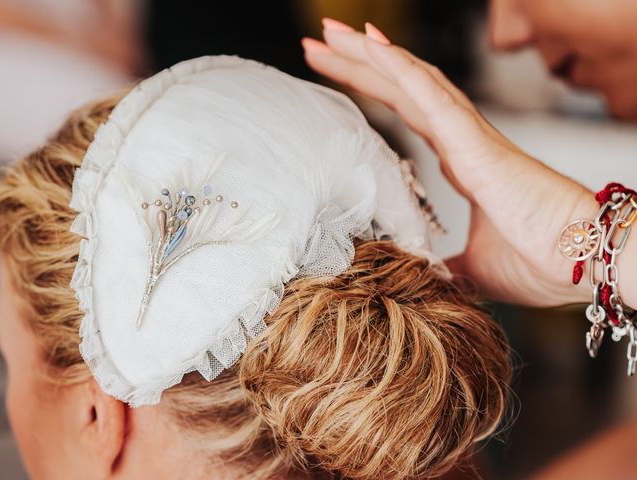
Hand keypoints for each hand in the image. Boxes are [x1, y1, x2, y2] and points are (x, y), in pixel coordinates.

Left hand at [301, 19, 599, 306]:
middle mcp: (463, 141)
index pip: (407, 116)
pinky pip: (434, 98)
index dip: (373, 93)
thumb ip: (448, 265)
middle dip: (358, 65)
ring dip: (372, 56)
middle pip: (402, 91)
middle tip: (320, 42)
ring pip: (413, 83)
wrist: (586, 262)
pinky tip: (374, 48)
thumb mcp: (475, 268)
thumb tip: (425, 274)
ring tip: (334, 32)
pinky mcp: (478, 145)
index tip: (336, 78)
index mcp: (462, 163)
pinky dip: (403, 71)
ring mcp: (471, 138)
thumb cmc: (543, 260)